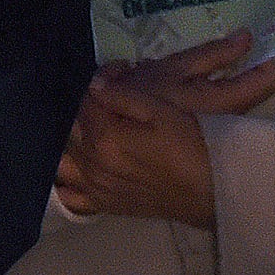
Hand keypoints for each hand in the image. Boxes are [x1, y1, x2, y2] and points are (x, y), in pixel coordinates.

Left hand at [54, 33, 274, 226]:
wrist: (211, 190)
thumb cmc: (192, 146)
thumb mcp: (164, 111)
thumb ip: (124, 96)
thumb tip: (95, 84)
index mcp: (106, 138)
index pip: (88, 101)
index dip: (103, 79)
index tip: (122, 69)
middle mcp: (93, 165)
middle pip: (72, 128)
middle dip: (86, 105)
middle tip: (109, 95)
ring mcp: (97, 188)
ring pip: (63, 162)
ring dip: (68, 143)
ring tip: (88, 129)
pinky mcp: (105, 205)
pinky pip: (70, 197)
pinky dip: (65, 183)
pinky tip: (76, 169)